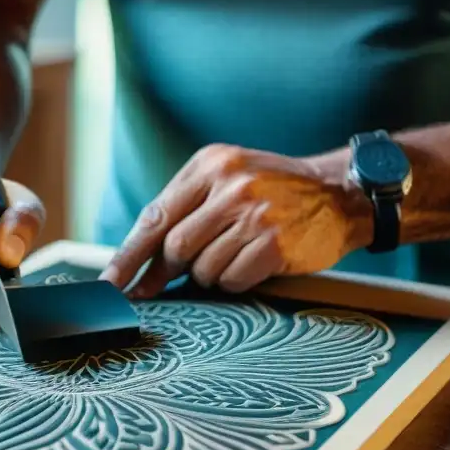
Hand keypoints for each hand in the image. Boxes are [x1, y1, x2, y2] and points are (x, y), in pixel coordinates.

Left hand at [100, 144, 371, 297]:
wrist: (339, 193)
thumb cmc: (275, 191)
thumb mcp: (229, 179)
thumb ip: (187, 210)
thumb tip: (140, 266)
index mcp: (210, 165)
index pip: (155, 216)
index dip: (128, 255)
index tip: (110, 284)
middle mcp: (229, 185)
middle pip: (174, 246)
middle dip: (173, 268)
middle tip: (185, 271)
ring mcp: (253, 213)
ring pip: (202, 267)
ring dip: (211, 273)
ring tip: (236, 253)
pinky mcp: (273, 242)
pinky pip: (232, 278)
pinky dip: (236, 279)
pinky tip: (255, 261)